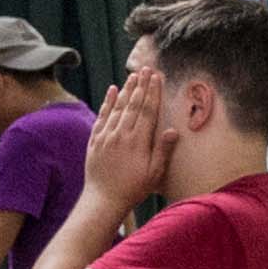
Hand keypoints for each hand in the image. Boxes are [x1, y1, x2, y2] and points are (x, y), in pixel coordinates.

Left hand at [82, 59, 170, 207]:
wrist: (103, 199)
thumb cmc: (133, 189)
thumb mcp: (154, 173)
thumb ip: (162, 150)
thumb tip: (172, 130)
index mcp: (138, 141)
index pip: (147, 111)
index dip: (153, 92)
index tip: (157, 78)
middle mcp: (121, 134)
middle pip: (133, 104)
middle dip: (141, 85)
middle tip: (146, 69)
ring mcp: (106, 136)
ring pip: (118, 107)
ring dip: (126, 90)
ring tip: (133, 76)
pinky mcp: (95, 140)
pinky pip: (102, 116)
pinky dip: (107, 102)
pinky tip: (112, 91)